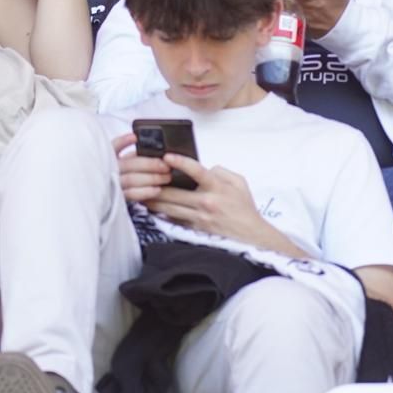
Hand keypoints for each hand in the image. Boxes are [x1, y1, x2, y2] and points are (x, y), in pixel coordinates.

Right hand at [113, 133, 172, 204]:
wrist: (115, 199)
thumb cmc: (128, 174)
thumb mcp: (128, 161)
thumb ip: (136, 155)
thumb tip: (155, 148)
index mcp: (111, 158)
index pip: (114, 147)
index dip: (123, 142)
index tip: (135, 137)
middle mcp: (111, 170)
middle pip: (130, 164)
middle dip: (150, 164)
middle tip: (166, 165)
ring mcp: (114, 184)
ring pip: (131, 179)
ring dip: (151, 178)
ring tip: (167, 177)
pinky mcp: (119, 198)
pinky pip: (132, 195)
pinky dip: (145, 192)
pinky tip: (157, 190)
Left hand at [146, 155, 266, 244]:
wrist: (251, 236)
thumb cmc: (244, 207)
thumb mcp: (238, 182)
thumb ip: (220, 171)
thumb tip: (204, 167)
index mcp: (217, 188)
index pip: (197, 172)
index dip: (180, 162)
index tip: (166, 156)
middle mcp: (206, 203)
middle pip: (174, 193)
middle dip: (157, 184)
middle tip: (142, 175)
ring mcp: (199, 218)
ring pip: (169, 208)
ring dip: (154, 200)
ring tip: (140, 192)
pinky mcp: (195, 229)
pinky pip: (174, 220)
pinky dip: (163, 214)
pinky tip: (152, 208)